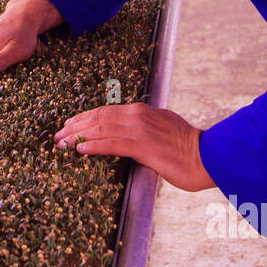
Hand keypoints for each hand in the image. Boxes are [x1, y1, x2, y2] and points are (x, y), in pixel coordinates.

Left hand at [54, 102, 214, 191]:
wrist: (208, 155)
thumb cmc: (188, 148)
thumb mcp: (164, 129)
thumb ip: (146, 129)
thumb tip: (131, 137)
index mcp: (142, 111)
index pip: (105, 111)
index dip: (84, 118)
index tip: (69, 126)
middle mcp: (138, 116)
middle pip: (98, 118)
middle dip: (75, 127)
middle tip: (58, 136)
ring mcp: (139, 129)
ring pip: (100, 130)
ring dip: (78, 137)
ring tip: (62, 144)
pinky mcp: (142, 145)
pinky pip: (111, 144)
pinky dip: (93, 146)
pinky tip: (80, 150)